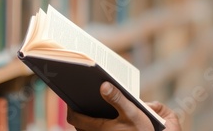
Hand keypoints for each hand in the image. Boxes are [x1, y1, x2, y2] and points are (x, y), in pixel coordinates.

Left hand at [67, 81, 181, 130]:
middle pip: (79, 122)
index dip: (70, 107)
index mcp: (100, 128)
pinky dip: (93, 119)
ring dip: (86, 114)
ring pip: (85, 127)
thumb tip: (103, 85)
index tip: (70, 93)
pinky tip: (102, 106)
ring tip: (88, 96)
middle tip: (79, 91)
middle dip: (78, 108)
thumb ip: (117, 98)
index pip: (74, 118)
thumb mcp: (132, 112)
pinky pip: (94, 128)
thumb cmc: (142, 130)